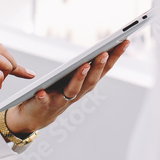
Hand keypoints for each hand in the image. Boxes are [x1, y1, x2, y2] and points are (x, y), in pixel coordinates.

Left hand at [4, 39, 128, 135]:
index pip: (102, 70)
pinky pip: (44, 102)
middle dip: (99, 67)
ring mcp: (61, 101)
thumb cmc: (54, 95)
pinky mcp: (43, 106)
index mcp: (83, 86)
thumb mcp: (71, 81)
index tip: (125, 41)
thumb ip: (81, 69)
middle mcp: (76, 94)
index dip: (115, 56)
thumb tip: (99, 50)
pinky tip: (41, 92)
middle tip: (105, 53)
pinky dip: (43, 98)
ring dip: (79, 78)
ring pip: (73, 90)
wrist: (34, 118)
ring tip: (83, 65)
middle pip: (91, 81)